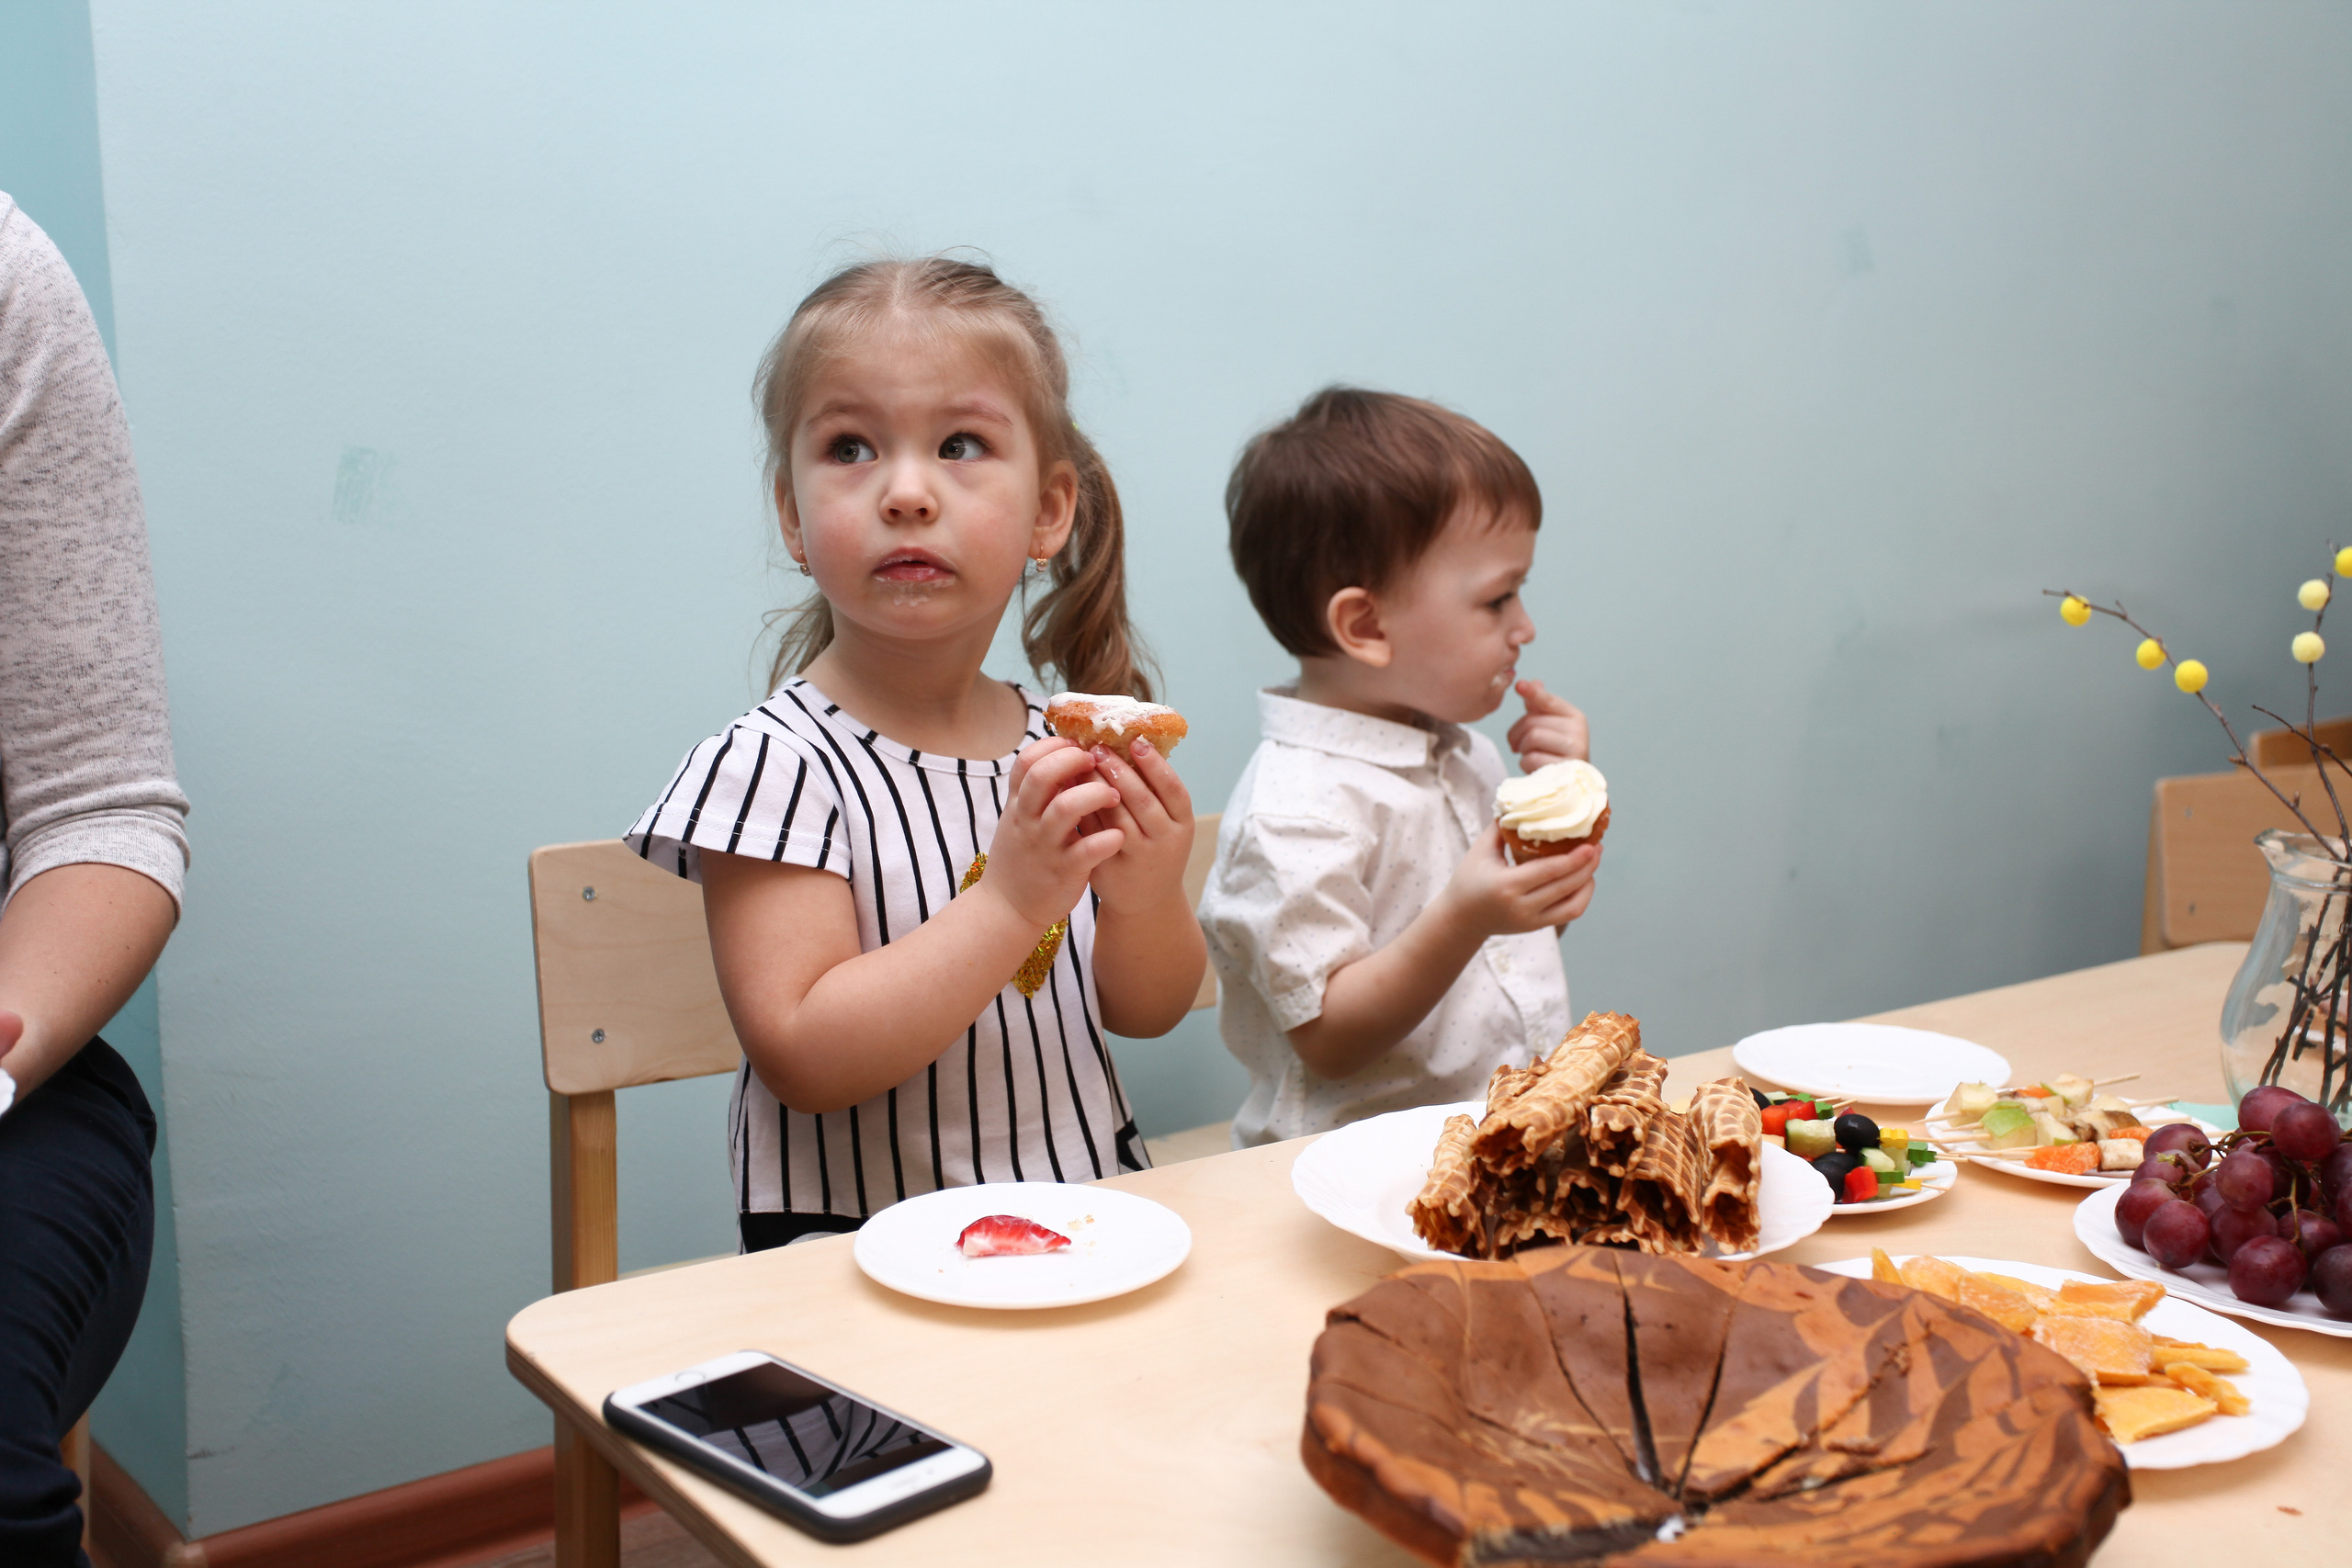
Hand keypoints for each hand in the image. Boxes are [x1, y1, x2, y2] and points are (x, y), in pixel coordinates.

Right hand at [975, 739, 1123, 927]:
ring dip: (1094, 794)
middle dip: (1073, 760)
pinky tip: (1119, 835)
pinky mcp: (1064, 871)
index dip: (1054, 746)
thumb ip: (1038, 791)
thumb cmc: (1022, 856)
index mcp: (1018, 804)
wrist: (1007, 908)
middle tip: (1096, 762)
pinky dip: (1106, 839)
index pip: (1027, 761)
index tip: (1076, 745)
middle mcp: (1028, 821)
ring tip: (1113, 795)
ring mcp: (1045, 845)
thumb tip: (1064, 755)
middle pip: (1043, 776)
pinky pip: (1086, 849)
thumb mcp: (1020, 819)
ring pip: (1065, 809)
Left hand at [1078, 737, 1194, 913]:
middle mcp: (1165, 842)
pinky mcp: (1110, 870)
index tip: (1136, 742)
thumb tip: (1128, 743)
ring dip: (1097, 788)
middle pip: (1142, 801)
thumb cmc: (1154, 850)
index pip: (1174, 790)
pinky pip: (1094, 834)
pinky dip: (1083, 811)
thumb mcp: (1167, 824)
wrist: (1146, 903)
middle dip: (1119, 771)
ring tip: (1081, 764)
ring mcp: (1138, 859)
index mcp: (1182, 825)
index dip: (1156, 765)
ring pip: (1116, 817)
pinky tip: (1070, 790)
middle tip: (1099, 748)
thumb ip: (1153, 792)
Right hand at [1440, 826, 1599, 937]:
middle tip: (1597, 847)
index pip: (1549, 871)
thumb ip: (1501, 827)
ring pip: (1573, 904)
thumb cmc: (1467, 880)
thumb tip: (1523, 803)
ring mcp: (1531, 920)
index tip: (1591, 844)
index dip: (1574, 859)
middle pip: (1566, 886)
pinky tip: (1584, 880)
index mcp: (1506, 885)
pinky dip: (1582, 897)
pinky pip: (1569, 913)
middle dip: (1587, 866)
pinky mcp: (1536, 927)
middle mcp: (1521, 906)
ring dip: (1588, 882)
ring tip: (1593, 861)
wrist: (1461, 919)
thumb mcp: (1480, 851)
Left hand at [1506, 679, 1588, 769]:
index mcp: (1575, 717)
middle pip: (1532, 721)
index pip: (1549, 701)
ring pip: (1532, 738)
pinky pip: (1531, 759)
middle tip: (1516, 744)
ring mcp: (1574, 750)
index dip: (1533, 693)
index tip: (1519, 685)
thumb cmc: (1557, 753)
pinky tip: (1534, 767)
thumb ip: (1540, 706)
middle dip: (1517, 734)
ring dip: (1522, 749)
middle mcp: (1578, 731)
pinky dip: (1525, 763)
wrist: (1572, 784)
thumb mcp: (1550, 728)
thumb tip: (1532, 682)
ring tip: (1528, 754)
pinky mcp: (1564, 769)